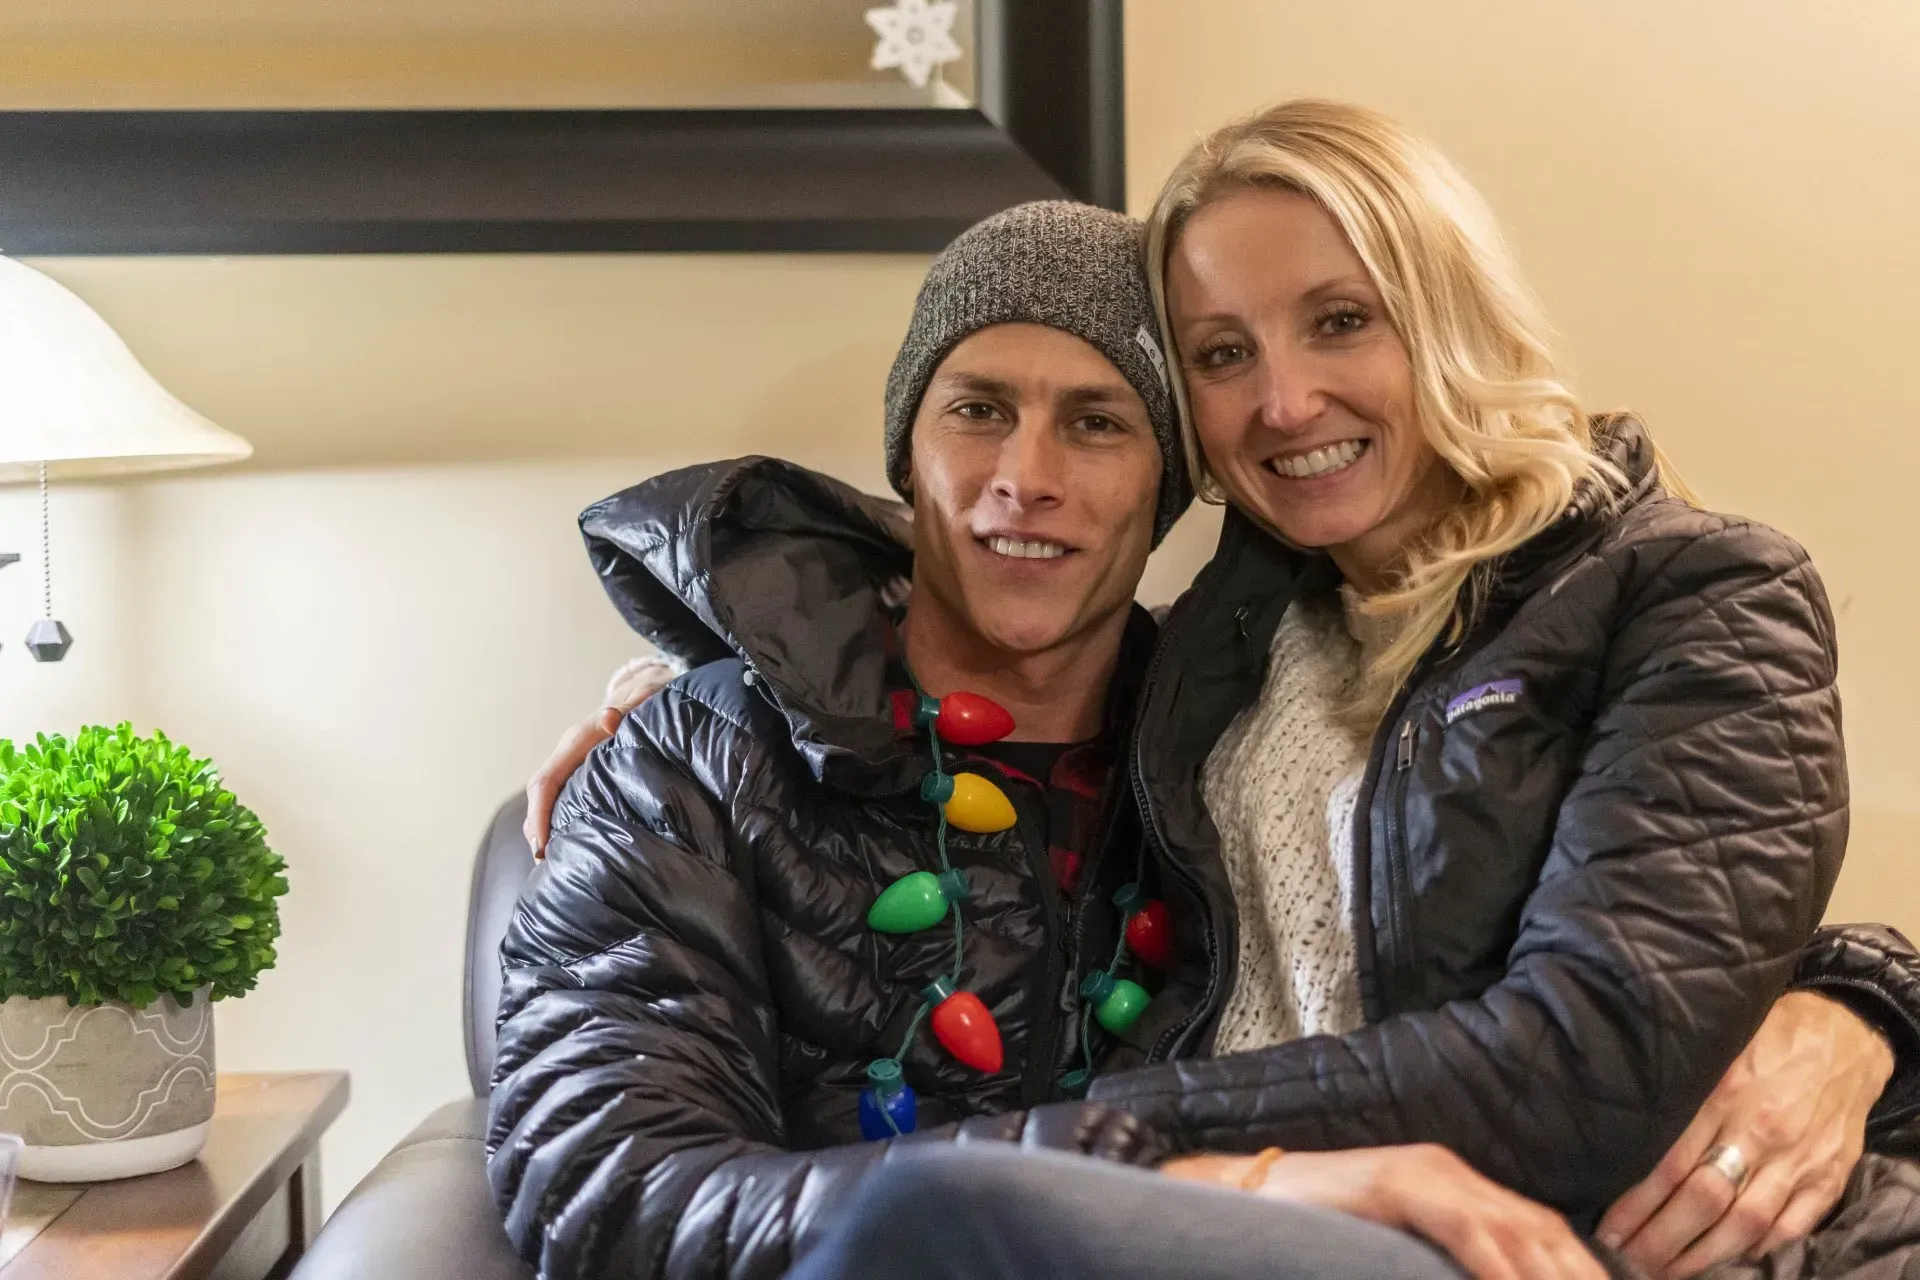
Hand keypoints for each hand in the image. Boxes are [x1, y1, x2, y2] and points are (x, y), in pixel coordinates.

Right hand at [523, 658, 677, 857]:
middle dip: (537, 829)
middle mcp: (570, 753)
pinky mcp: (583, 773)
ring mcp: (574, 763)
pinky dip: (562, 822)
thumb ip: (630, 708)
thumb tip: (609, 719)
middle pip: (541, 795)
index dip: (539, 814)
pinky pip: (564, 798)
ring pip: (550, 799)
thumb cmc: (648, 698)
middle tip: (546, 863)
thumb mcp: (644, 698)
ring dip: (547, 828)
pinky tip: (573, 847)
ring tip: (555, 864)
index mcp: (579, 740)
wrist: (647, 689)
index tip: (542, 845)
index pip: (547, 781)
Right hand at [1165, 1145, 1605, 1279]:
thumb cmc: (1317, 1232)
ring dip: (1553, 1276)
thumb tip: (1498, 1279)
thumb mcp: (1399, 1247)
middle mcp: (1450, 1170)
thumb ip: (1446, 1258)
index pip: (1542, 1229)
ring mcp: (1424, 1172)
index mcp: (1457, 1184)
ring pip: (1515, 1229)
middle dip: (1581, 1276)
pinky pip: (1465, 1229)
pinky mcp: (1395, 1182)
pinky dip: (1499, 1265)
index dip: (1582, 1269)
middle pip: (1542, 1229)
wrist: (1246, 1195)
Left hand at [1597, 990, 1894, 1277]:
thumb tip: (1623, 1119)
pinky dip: (1760, 1245)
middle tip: (1631, 1258)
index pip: (1669, 1164)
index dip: (1636, 1204)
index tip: (1610, 1229)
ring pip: (1746, 1222)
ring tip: (1669, 1269)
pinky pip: (1792, 1225)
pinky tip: (1731, 1254)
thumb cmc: (1766, 1033)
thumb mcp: (1715, 1046)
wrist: (1845, 1035)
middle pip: (1703, 1200)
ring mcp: (1798, 1159)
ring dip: (1703, 1254)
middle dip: (1662, 1238)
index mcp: (1722, 1095)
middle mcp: (1759, 1132)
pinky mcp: (1829, 1176)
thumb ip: (1679, 1085)